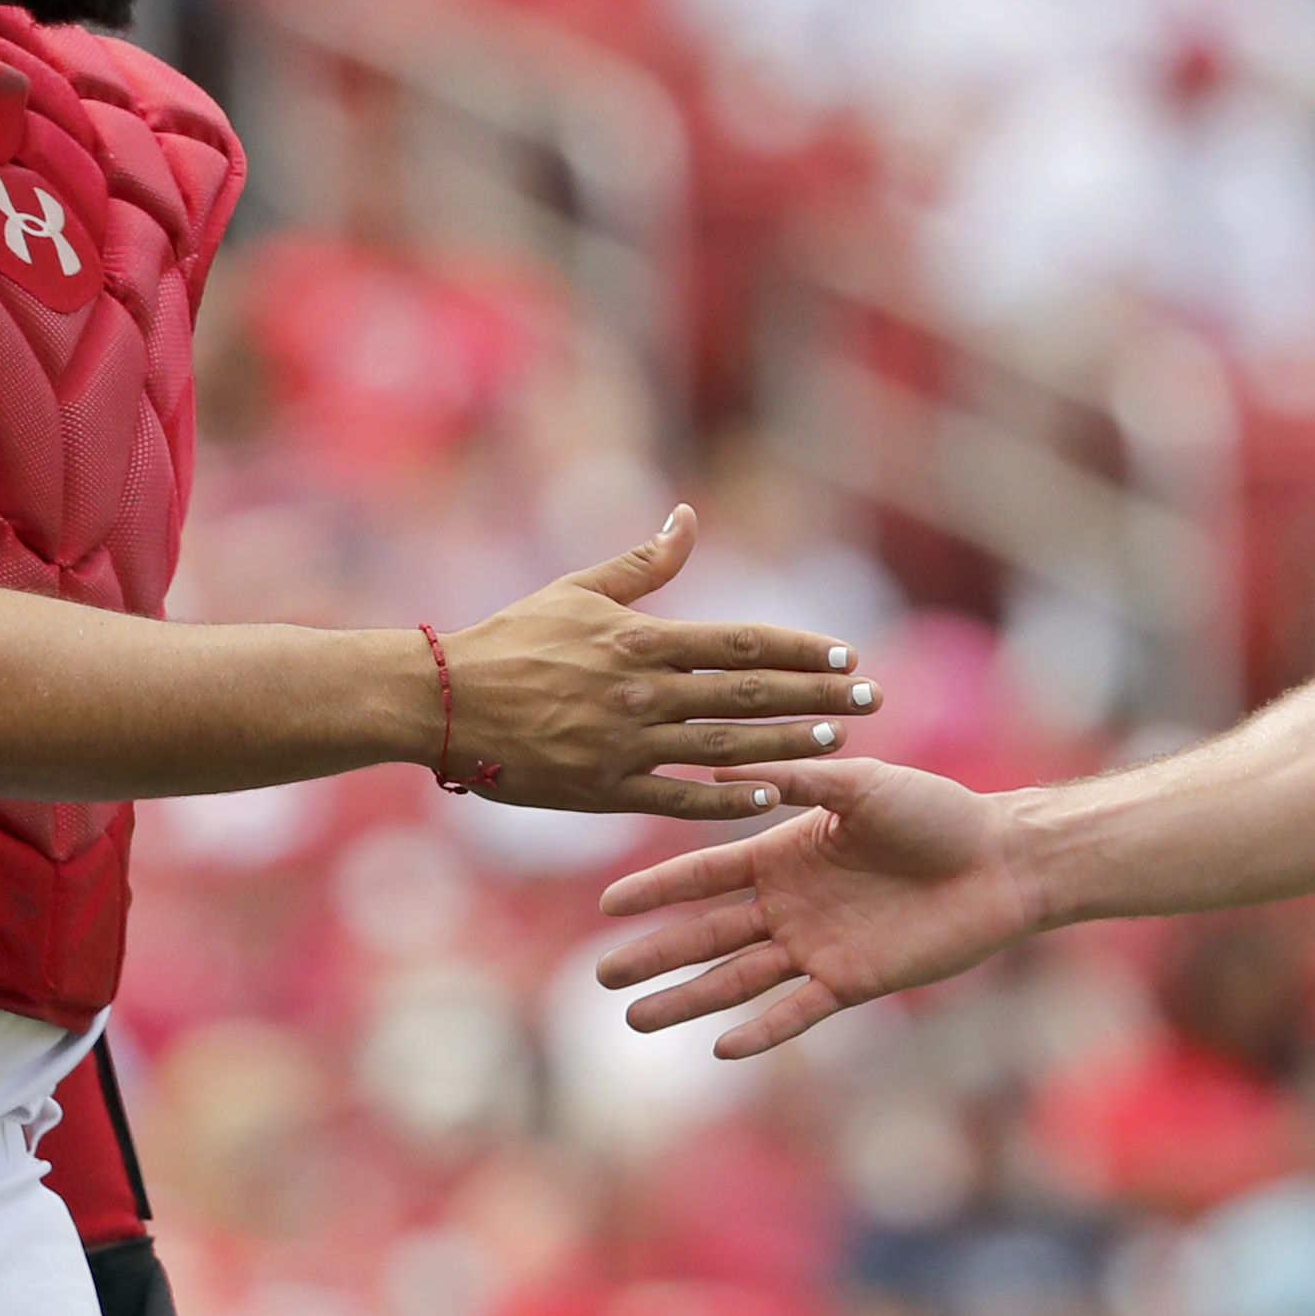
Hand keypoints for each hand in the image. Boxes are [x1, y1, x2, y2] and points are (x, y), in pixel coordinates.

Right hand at [440, 506, 877, 817]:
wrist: (440, 702)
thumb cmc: (510, 640)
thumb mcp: (578, 589)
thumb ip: (644, 563)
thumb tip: (688, 516)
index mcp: (640, 639)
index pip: (743, 642)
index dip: (802, 649)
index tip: (848, 655)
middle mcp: (641, 691)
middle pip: (751, 692)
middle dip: (819, 695)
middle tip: (874, 699)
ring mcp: (625, 744)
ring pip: (726, 746)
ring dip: (790, 744)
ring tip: (842, 743)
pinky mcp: (604, 790)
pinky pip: (680, 799)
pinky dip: (729, 797)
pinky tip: (774, 796)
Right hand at [593, 756, 1043, 1055]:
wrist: (999, 859)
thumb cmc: (936, 811)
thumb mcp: (861, 784)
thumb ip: (798, 782)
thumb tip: (730, 771)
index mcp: (785, 854)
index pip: (705, 875)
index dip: (657, 890)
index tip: (607, 905)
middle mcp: (791, 905)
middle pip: (707, 934)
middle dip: (654, 953)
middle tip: (601, 974)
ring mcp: (818, 947)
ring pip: (737, 978)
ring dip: (688, 998)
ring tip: (635, 1017)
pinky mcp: (853, 982)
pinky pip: (797, 1011)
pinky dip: (761, 1029)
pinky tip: (721, 1047)